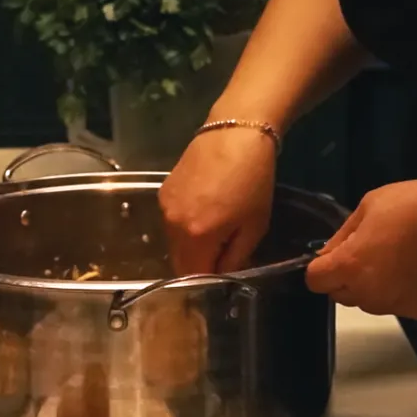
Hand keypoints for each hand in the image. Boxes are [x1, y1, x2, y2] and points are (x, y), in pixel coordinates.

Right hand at [158, 126, 277, 273]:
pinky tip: (203, 211)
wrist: (235, 134)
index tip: (224, 278)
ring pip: (173, 244)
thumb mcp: (255, 225)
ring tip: (214, 229)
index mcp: (196, 237)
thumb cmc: (252, 180)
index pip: (193, 277)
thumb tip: (224, 275)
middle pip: (179, 263)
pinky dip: (184, 226)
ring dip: (190, 246)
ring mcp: (164, 208)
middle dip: (198, 265)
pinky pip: (170, 223)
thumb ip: (235, 258)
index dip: (209, 282)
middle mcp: (172, 226)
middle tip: (221, 255)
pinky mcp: (162, 193)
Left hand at [305, 176, 416, 319]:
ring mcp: (396, 307)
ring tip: (399, 260)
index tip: (335, 256)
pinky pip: (400, 305)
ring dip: (374, 288)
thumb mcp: (369, 206)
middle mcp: (369, 295)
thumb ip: (342, 236)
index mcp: (350, 267)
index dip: (321, 267)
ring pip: (370, 303)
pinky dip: (404, 292)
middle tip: (371, 253)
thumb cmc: (414, 204)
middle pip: (340, 295)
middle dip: (346, 278)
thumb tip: (328, 255)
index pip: (314, 281)